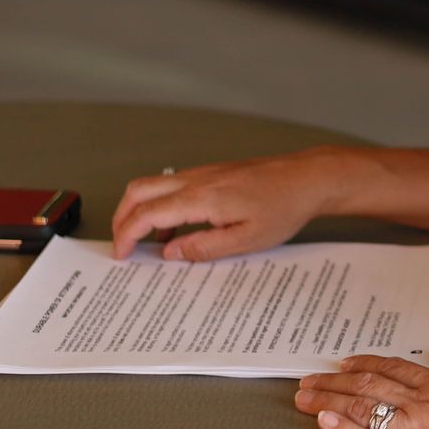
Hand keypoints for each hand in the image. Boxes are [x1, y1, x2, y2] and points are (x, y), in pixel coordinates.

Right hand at [109, 149, 337, 260]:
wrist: (308, 178)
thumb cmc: (283, 208)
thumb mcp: (246, 240)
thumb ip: (203, 248)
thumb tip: (169, 252)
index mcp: (201, 197)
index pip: (147, 213)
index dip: (127, 235)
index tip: (121, 255)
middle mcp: (196, 179)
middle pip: (139, 191)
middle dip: (122, 218)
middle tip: (122, 245)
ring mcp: (203, 173)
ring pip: (154, 184)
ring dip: (141, 210)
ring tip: (147, 242)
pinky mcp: (212, 173)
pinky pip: (173, 186)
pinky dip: (161, 204)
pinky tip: (177, 228)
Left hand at [295, 348, 428, 428]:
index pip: (392, 368)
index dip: (363, 364)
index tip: (344, 363)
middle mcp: (424, 404)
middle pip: (368, 385)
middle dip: (334, 381)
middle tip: (310, 380)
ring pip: (362, 408)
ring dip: (328, 401)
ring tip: (305, 398)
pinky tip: (324, 422)